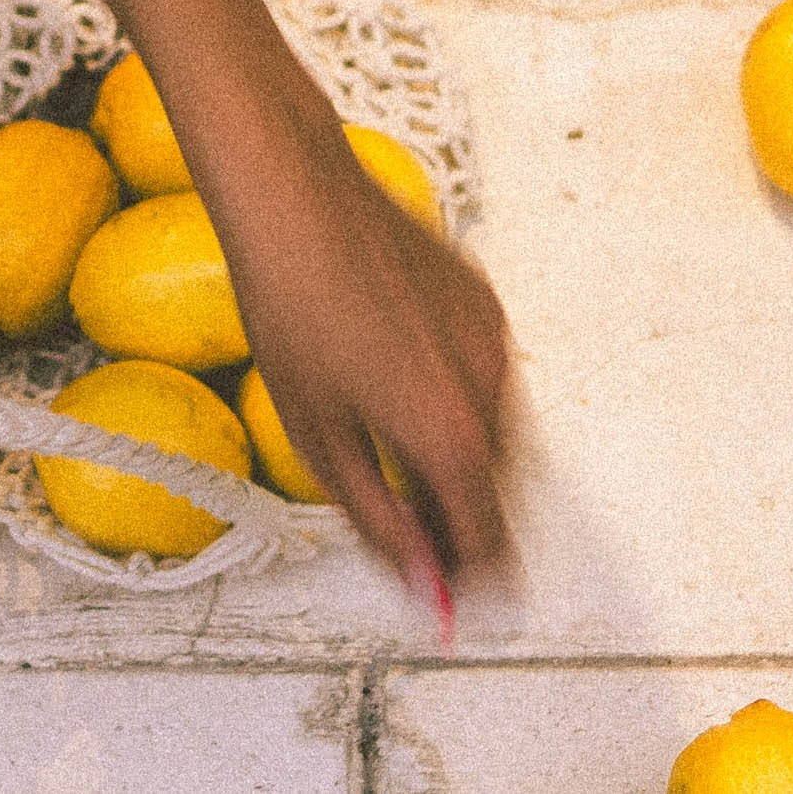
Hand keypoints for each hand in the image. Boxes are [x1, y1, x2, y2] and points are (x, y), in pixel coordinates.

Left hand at [204, 122, 512, 605]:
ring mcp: (492, 338)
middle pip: (502, 493)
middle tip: (412, 542)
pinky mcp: (482, 303)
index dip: (468, 581)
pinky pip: (485, 380)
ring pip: (500, 436)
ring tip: (396, 471)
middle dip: (463, 526)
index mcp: (449, 431)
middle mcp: (490, 385)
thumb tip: (421, 580)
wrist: (296, 197)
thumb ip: (379, 520)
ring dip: (463, 468)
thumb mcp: (317, 438)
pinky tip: (401, 398)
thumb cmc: (290, 305)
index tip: (444, 597)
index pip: (490, 541)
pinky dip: (459, 409)